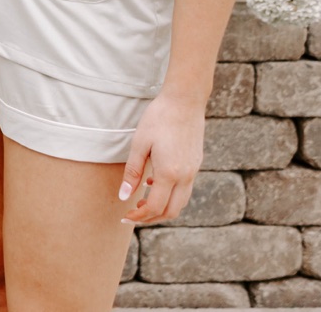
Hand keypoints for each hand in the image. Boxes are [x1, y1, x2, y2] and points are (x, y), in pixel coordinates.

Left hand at [118, 92, 205, 224]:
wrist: (185, 101)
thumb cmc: (158, 119)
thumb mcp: (139, 144)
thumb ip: (132, 172)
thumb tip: (124, 196)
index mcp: (169, 174)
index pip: (155, 207)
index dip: (139, 216)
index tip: (125, 216)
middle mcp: (185, 177)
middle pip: (171, 211)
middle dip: (151, 218)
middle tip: (132, 214)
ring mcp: (193, 171)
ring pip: (181, 203)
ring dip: (162, 208)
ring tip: (141, 202)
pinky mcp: (196, 164)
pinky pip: (185, 189)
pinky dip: (171, 195)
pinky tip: (154, 183)